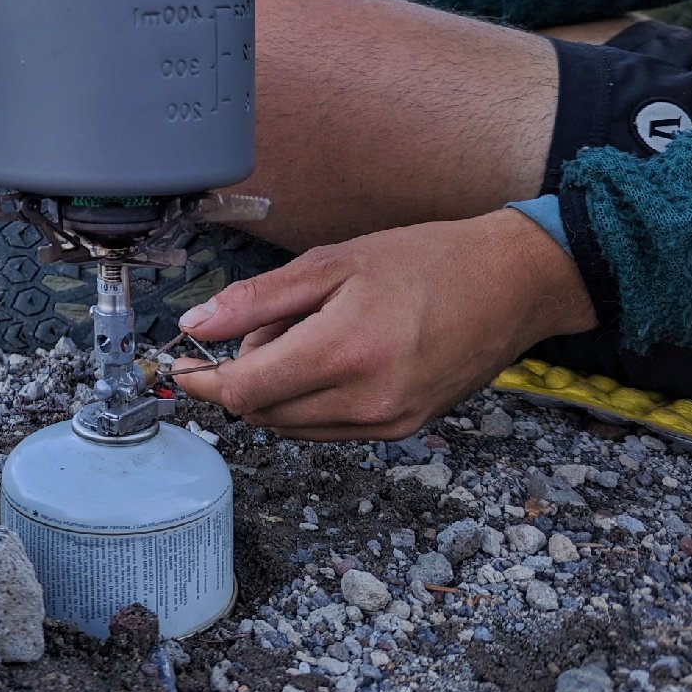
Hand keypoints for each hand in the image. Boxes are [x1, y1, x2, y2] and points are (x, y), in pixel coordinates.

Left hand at [171, 209, 595, 440]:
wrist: (511, 284)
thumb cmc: (423, 262)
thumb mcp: (330, 263)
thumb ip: (256, 301)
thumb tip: (193, 326)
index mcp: (344, 351)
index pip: (244, 391)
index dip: (203, 381)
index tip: (180, 367)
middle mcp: (367, 399)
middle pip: (263, 413)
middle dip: (245, 375)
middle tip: (270, 323)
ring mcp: (388, 422)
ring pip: (291, 426)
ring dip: (276, 390)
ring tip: (310, 333)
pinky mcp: (402, 429)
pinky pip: (327, 428)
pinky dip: (308, 400)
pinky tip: (332, 356)